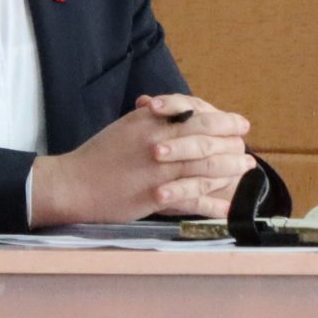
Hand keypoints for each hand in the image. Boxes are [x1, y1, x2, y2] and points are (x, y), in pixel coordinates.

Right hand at [28, 93, 254, 226]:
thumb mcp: (125, 126)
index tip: (238, 124)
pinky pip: (192, 198)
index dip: (222, 120)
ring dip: (229, 170)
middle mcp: (156, 143)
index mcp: (149, 122)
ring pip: (204, 168)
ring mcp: (157, 171)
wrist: (71, 183)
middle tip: (246, 148)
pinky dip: (212, 203)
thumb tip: (178, 112)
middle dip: (232, 144)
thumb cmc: (97, 156)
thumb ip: (154, 119)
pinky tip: (227, 206)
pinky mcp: (154, 197)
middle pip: (206, 140)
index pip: (196, 114)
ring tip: (244, 170)